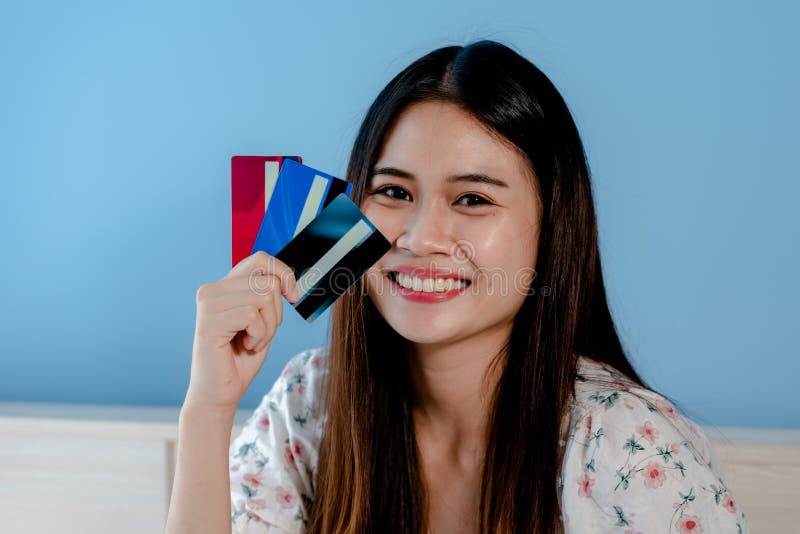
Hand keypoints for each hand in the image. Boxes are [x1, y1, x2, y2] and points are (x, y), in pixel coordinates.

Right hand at [184, 251, 299, 412]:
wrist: (220, 392)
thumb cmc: (241, 358)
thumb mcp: (262, 320)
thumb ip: (267, 295)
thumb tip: (286, 278)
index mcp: (224, 286)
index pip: (260, 259)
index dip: (283, 273)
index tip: (293, 296)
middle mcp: (211, 290)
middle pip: (268, 282)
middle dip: (276, 313)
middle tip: (261, 334)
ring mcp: (208, 304)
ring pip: (263, 296)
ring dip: (268, 326)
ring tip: (252, 341)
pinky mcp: (209, 322)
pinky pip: (252, 315)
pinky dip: (259, 335)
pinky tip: (245, 346)